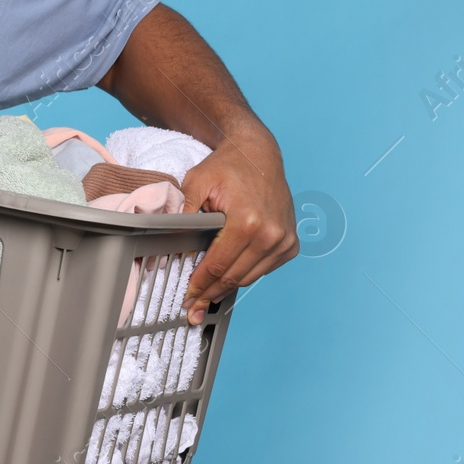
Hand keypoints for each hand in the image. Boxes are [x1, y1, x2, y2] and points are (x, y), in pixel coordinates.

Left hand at [179, 127, 297, 323]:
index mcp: (247, 222)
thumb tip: (173, 243)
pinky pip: (264, 269)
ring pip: (250, 277)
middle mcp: (270, 235)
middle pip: (234, 277)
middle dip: (210, 294)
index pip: (218, 265)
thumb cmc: (227, 167)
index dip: (200, 284)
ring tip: (206, 298)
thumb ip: (184, 213)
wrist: (259, 154)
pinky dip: (246, 274)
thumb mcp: (196, 183)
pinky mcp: (290, 244)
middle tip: (193, 308)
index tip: (187, 298)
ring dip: (227, 288)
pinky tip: (228, 278)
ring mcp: (284, 241)